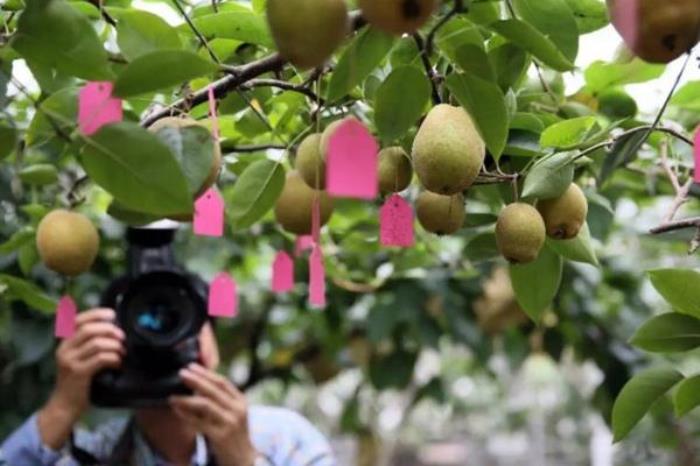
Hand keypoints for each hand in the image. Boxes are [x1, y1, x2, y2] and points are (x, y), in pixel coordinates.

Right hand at [38, 308, 124, 448]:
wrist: (65, 405)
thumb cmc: (77, 380)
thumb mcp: (79, 358)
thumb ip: (90, 343)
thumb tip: (114, 328)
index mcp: (65, 342)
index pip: (78, 320)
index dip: (96, 314)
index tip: (112, 315)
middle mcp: (65, 349)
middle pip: (89, 329)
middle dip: (110, 330)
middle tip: (122, 337)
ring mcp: (70, 361)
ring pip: (97, 343)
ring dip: (115, 346)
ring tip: (122, 353)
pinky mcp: (79, 373)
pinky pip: (101, 358)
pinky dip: (114, 358)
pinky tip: (118, 364)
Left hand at [170, 364, 255, 465]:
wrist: (244, 460)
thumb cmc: (234, 435)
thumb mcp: (232, 414)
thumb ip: (220, 401)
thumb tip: (197, 384)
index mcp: (241, 401)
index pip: (223, 382)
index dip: (206, 373)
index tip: (192, 366)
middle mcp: (238, 410)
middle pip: (213, 390)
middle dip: (195, 380)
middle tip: (181, 373)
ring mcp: (230, 423)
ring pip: (205, 405)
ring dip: (187, 399)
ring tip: (173, 395)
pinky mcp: (221, 436)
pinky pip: (199, 423)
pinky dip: (186, 415)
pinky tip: (177, 410)